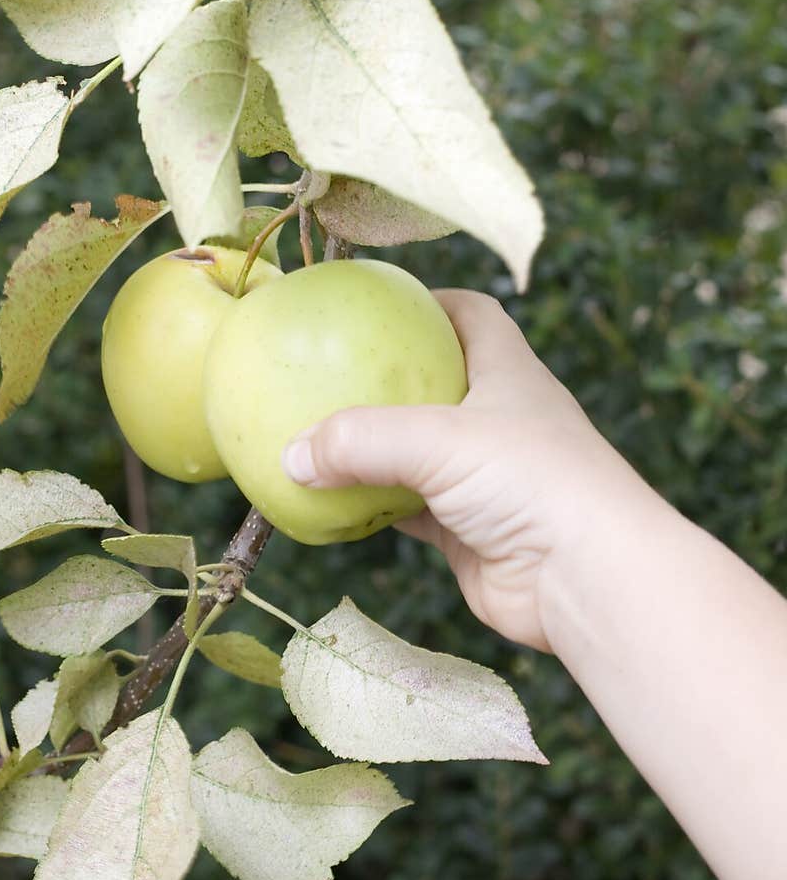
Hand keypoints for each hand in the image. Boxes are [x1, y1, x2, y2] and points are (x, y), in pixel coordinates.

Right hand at [282, 289, 647, 651]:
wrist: (588, 579)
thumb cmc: (534, 482)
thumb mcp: (441, 440)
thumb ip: (360, 441)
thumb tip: (291, 455)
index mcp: (509, 373)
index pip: (473, 316)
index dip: (431, 300)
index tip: (379, 300)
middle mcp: (501, 421)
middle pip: (439, 383)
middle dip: (388, 379)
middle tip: (329, 374)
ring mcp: (486, 479)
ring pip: (418, 454)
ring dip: (374, 450)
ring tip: (316, 438)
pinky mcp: (470, 532)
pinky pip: (408, 511)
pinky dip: (372, 508)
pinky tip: (330, 506)